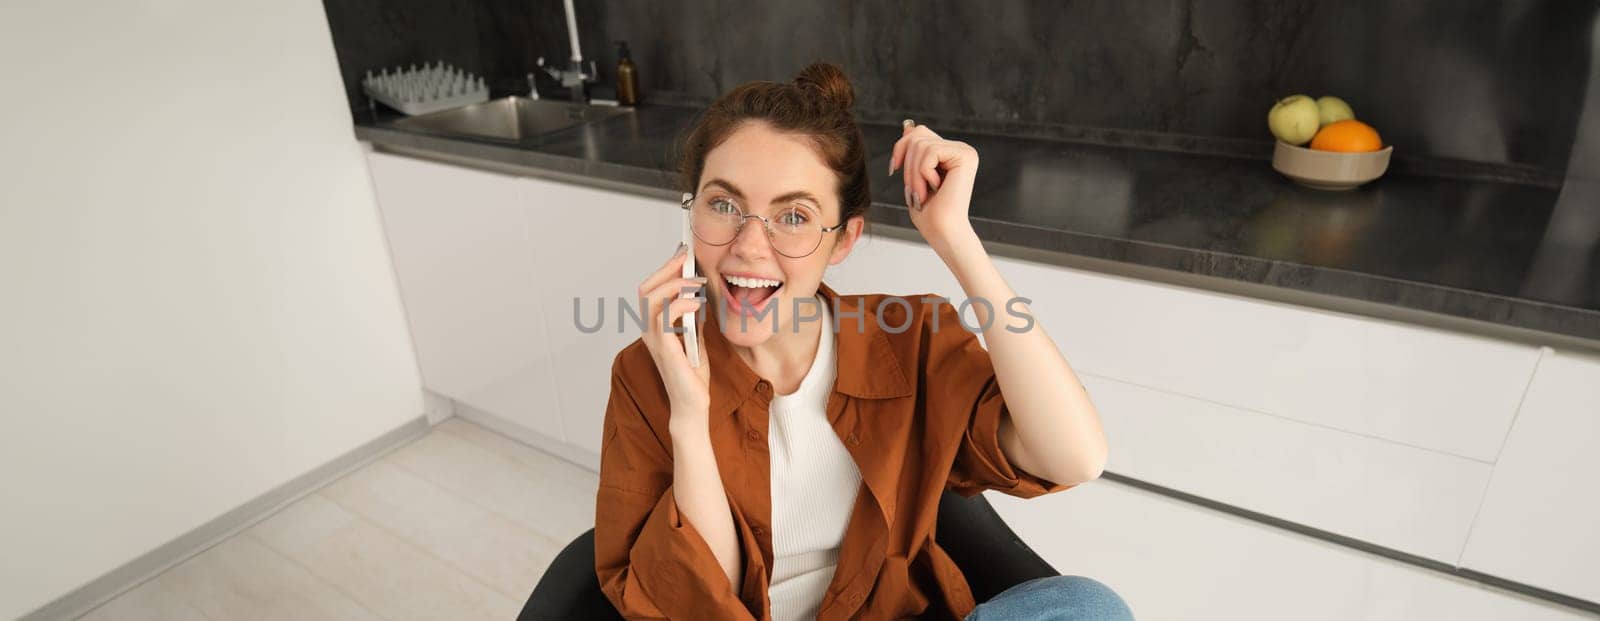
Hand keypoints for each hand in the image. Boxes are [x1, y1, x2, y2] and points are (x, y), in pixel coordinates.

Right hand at [636, 245, 711, 423]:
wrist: (694, 404)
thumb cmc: (693, 374)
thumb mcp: (696, 336)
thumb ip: (693, 316)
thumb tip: (698, 292)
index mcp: (654, 326)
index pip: (650, 289)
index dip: (664, 269)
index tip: (683, 253)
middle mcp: (648, 330)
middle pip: (646, 288)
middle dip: (667, 268)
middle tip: (688, 257)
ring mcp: (653, 339)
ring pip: (651, 298)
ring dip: (676, 284)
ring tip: (697, 282)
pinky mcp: (663, 348)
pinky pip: (665, 316)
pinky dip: (682, 304)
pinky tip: (698, 304)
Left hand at [889, 120, 979, 251]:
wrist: (942, 232)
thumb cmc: (929, 212)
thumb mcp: (914, 175)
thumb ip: (914, 150)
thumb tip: (908, 125)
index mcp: (949, 152)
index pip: (918, 133)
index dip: (900, 149)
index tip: (894, 170)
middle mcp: (960, 148)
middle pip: (918, 134)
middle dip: (907, 163)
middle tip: (914, 190)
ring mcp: (965, 151)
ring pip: (921, 144)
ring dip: (914, 173)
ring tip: (923, 193)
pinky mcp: (965, 156)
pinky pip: (930, 152)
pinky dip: (923, 174)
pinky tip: (934, 189)